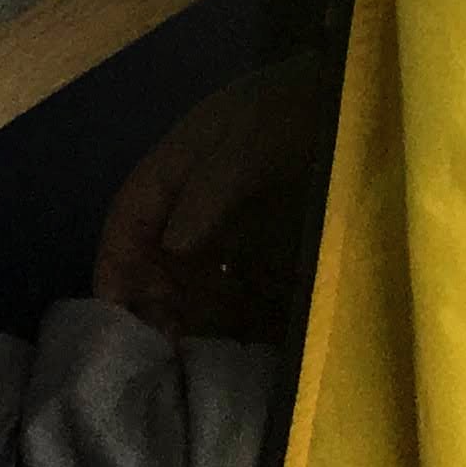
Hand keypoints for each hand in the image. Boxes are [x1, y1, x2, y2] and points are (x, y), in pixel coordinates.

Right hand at [92, 57, 331, 340]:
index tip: (109, 314)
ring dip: (192, 317)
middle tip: (162, 354)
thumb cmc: (290, 111)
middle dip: (153, 303)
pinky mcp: (274, 248)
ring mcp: (237, 226)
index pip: (130, 219)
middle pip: (159, 258)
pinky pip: (244, 289)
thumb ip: (208, 192)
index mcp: (176, 168)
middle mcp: (198, 201)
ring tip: (197, 361)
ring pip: (199, 280)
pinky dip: (237, 317)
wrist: (356, 104)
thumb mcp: (245, 143)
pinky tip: (242, 347)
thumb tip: (172, 249)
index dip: (114, 263)